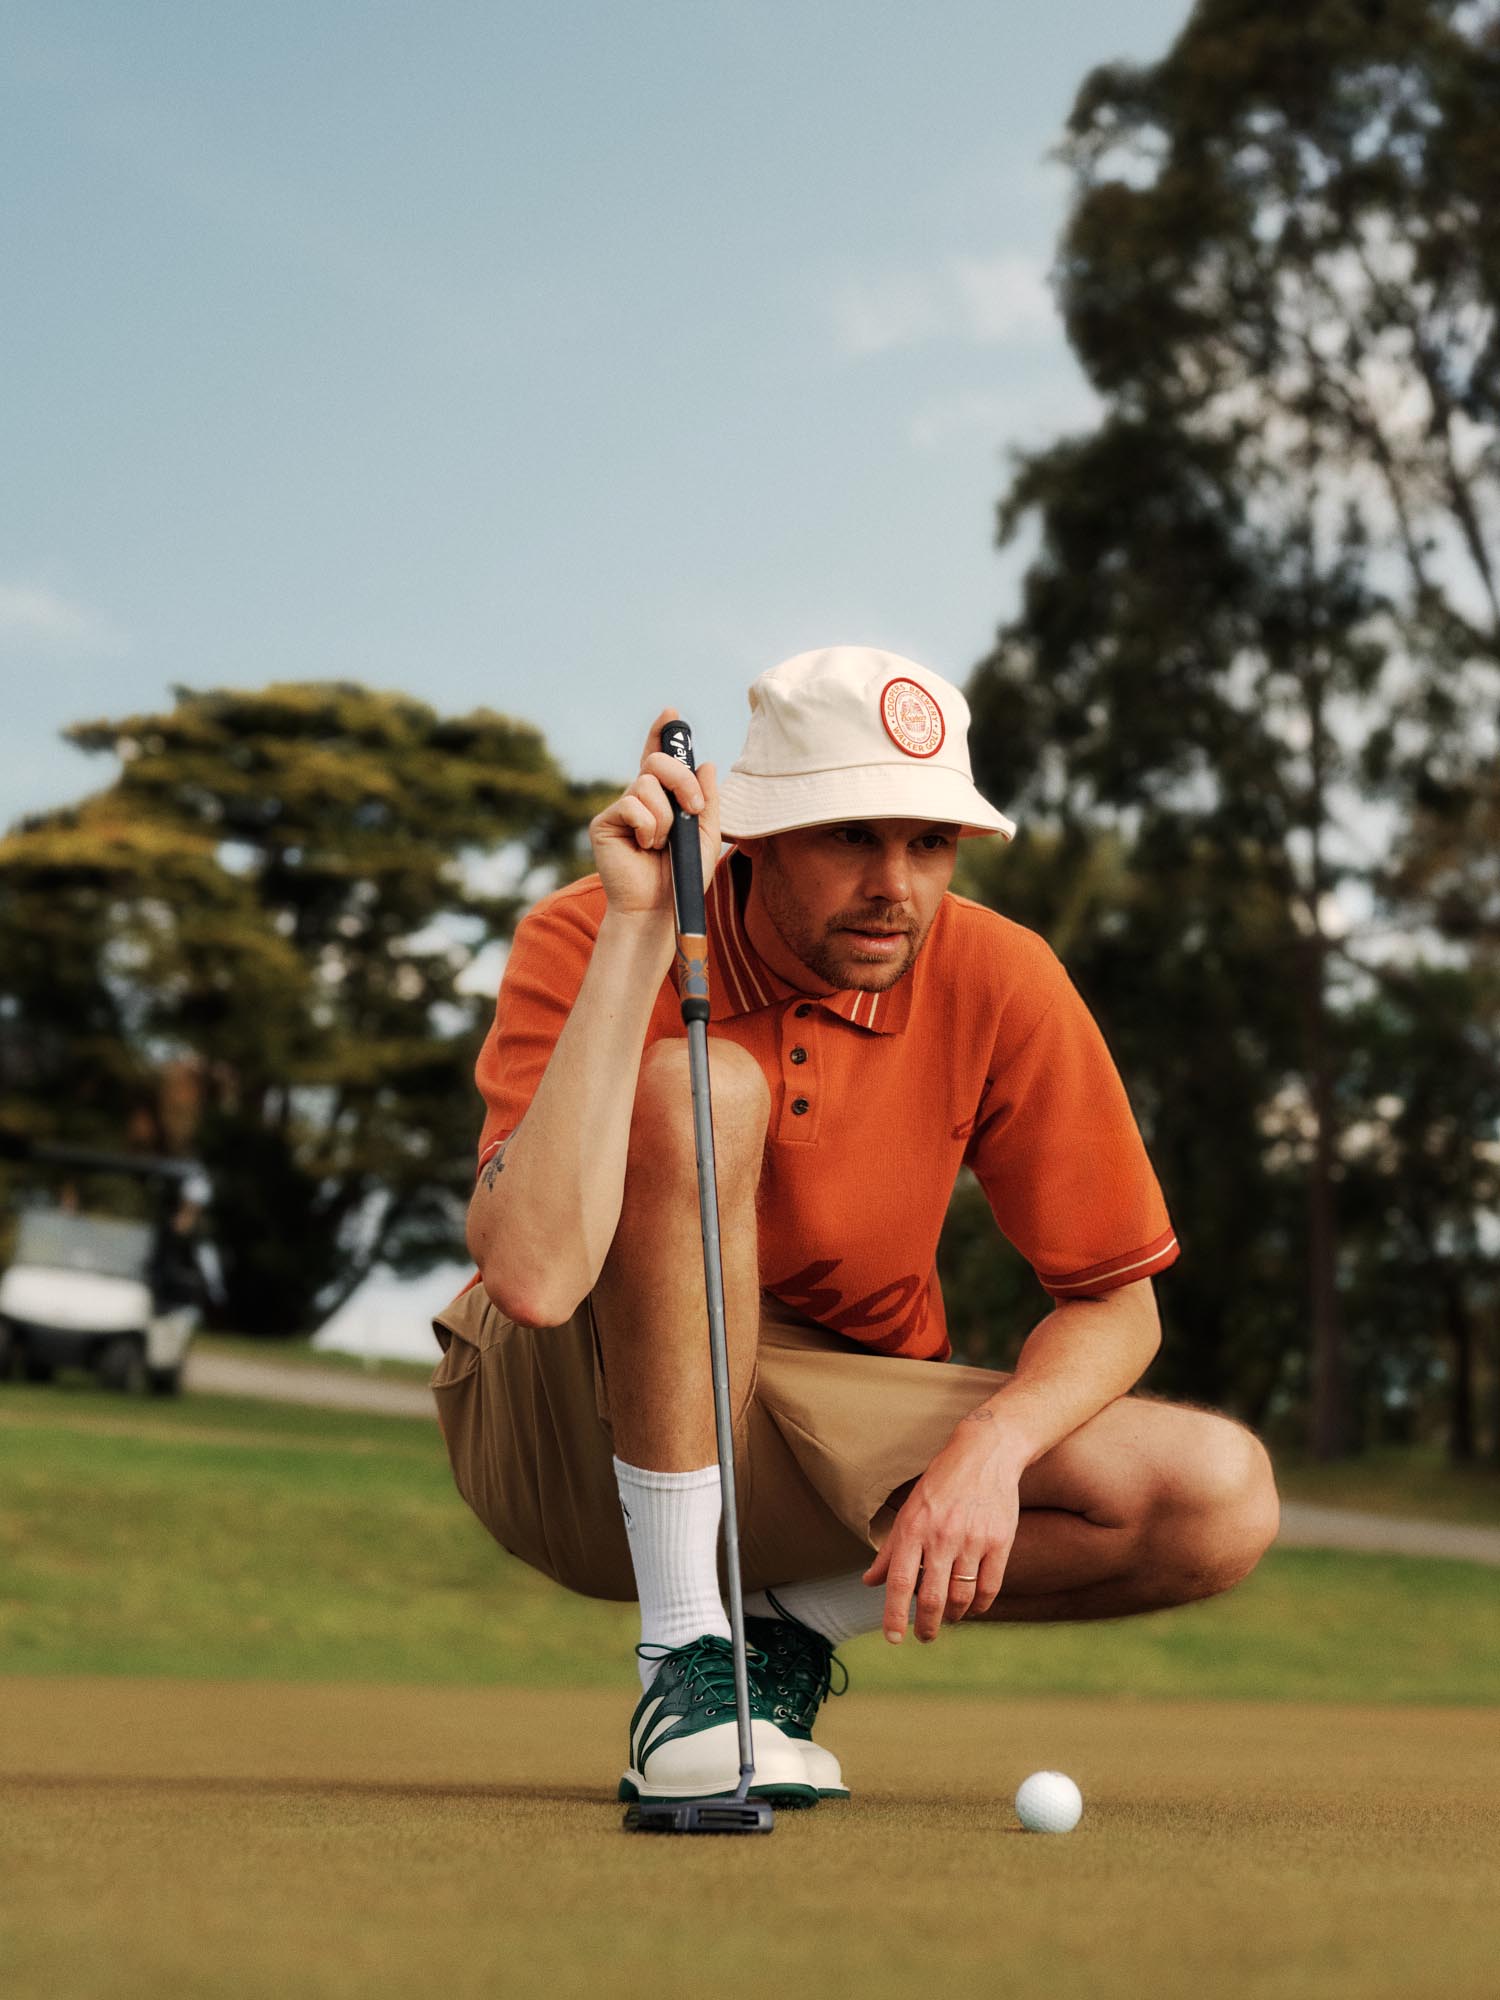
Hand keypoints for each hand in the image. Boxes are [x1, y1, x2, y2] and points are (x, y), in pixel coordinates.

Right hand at [588, 707, 722, 919]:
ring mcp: (620, 809)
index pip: (660, 759)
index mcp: (663, 799)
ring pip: (645, 785)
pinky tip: (645, 847)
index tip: (671, 714)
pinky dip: (647, 826)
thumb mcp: (706, 836)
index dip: (663, 735)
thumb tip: (705, 763)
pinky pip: (630, 805)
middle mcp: (639, 799)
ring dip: (665, 816)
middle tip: (693, 809)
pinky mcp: (604, 823)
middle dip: (680, 780)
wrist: (659, 909)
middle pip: (656, 762)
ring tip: (661, 843)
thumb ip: (707, 800)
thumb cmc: (682, 877)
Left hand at [862, 1424, 1021, 1642]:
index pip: (900, 1582)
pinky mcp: (1000, 1541)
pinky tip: (972, 1607)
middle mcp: (942, 1535)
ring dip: (953, 1616)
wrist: (984, 1454)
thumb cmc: (941, 1483)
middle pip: (932, 1598)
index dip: (894, 1615)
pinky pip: (990, 1587)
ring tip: (947, 1618)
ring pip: (961, 1596)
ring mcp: (974, 1539)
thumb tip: (869, 1582)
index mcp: (914, 1528)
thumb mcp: (908, 1510)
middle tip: (924, 1635)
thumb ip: (890, 1550)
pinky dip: (979, 1605)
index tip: (893, 1638)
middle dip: (926, 1625)